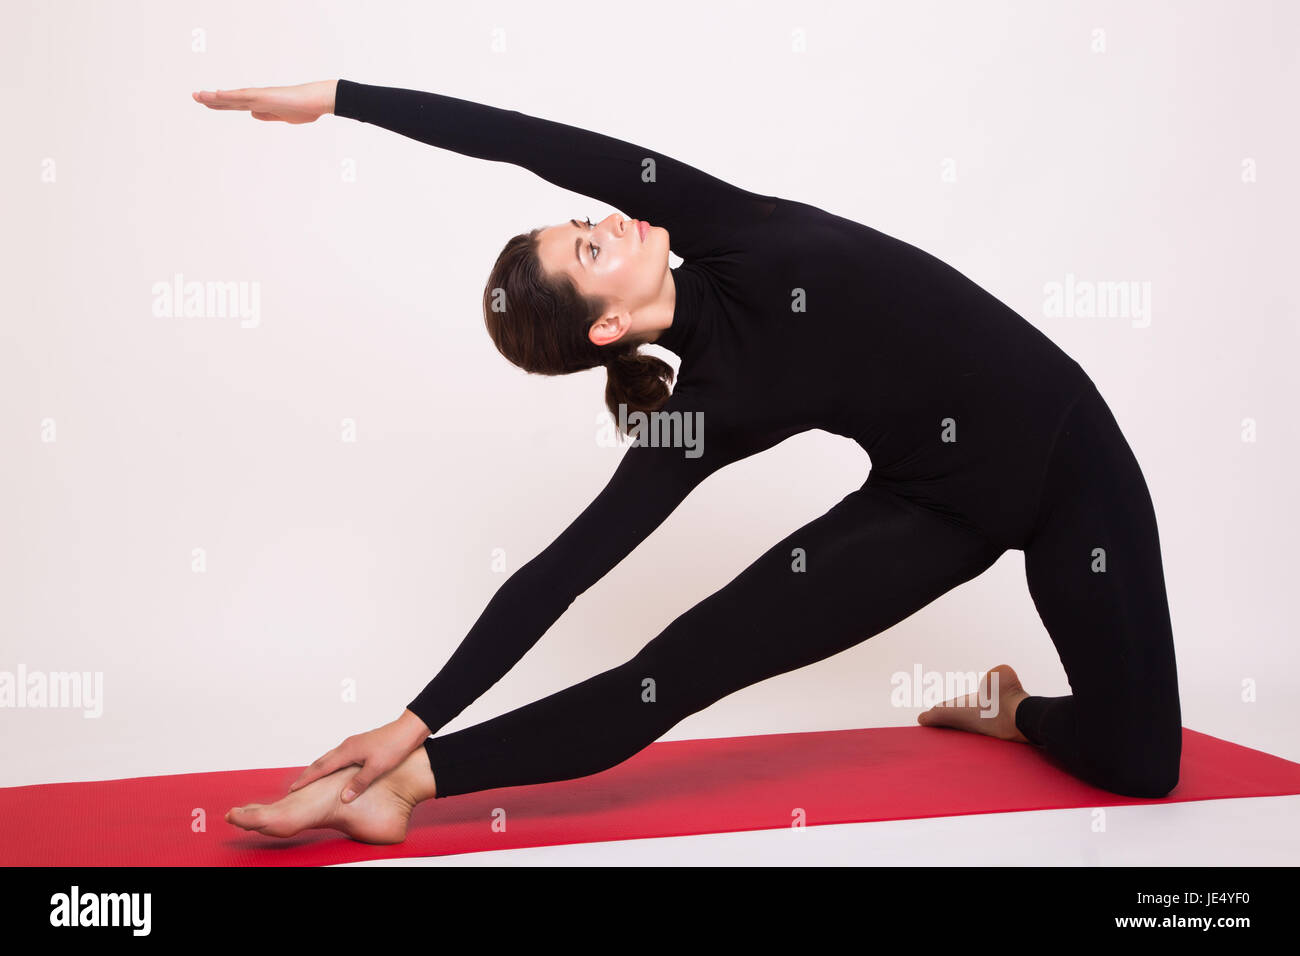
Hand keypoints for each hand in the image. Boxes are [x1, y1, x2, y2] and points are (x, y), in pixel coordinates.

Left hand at [191, 80, 337, 123]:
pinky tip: (214, 95)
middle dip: (212, 100)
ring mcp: (260, 97)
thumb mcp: (283, 117)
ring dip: (213, 97)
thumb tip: (253, 115)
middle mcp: (258, 99)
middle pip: (230, 100)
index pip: (237, 105)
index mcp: (262, 105)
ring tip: (197, 96)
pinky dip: (227, 96)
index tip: (209, 103)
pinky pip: (242, 96)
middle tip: (195, 96)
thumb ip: (268, 115)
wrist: (317, 101)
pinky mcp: (264, 96)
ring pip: (231, 97)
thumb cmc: (305, 108)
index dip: (222, 104)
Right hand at [289, 709, 430, 803]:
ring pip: (331, 758)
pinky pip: (339, 756)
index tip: (293, 790)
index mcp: (348, 751)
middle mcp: (347, 746)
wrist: (409, 730)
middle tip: (295, 787)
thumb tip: (343, 798)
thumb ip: (359, 783)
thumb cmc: (395, 747)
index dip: (307, 780)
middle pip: (322, 762)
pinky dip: (331, 765)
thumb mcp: (377, 768)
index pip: (322, 768)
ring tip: (310, 780)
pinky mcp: (361, 745)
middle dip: (308, 775)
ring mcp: (354, 744)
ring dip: (319, 769)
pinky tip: (335, 771)